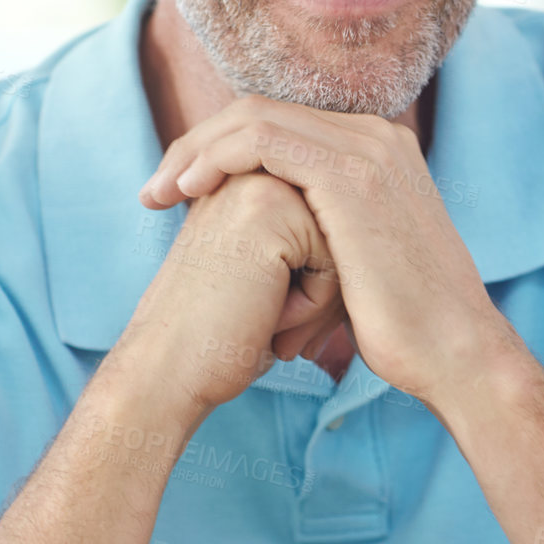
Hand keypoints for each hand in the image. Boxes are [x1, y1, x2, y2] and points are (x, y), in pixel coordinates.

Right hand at [118, 171, 348, 421]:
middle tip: (266, 319)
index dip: (317, 284)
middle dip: (323, 291)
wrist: (168, 374)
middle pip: (344, 232)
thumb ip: (309, 238)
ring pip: (346, 245)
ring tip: (267, 319)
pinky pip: (338, 261)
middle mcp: (255, 170)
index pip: (335, 229)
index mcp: (253, 180)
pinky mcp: (269, 209)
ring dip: (319, 301)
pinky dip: (313, 307)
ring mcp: (259, 182)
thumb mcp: (272, 274)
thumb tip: (375, 238)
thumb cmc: (224, 336)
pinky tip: (267, 318)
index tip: (264, 309)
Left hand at [138, 98, 517, 410]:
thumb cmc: (403, 326)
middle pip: (261, 110)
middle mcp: (376, 137)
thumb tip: (278, 250)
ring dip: (195, 150)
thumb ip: (322, 232)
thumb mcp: (356, 262)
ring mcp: (367, 149)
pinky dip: (215, 157)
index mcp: (378, 151)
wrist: (453, 352)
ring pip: (254, 116)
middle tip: (154, 190)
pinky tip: (187, 190)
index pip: (281, 124)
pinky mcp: (350, 173)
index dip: (221, 150)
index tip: (179, 192)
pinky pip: (262, 139)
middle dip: (197, 144)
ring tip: (159, 193)